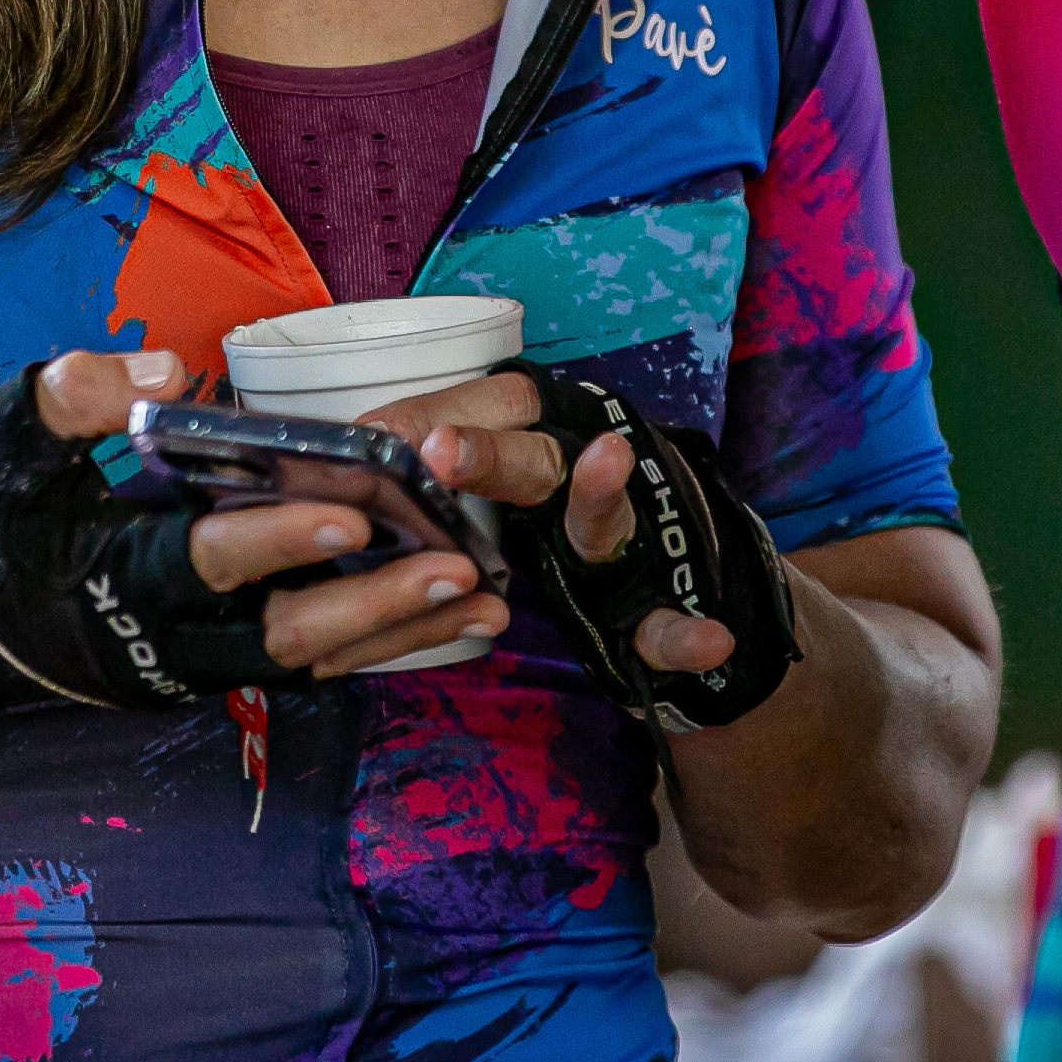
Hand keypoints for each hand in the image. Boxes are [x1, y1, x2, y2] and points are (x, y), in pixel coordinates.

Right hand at [29, 354, 509, 678]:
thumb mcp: (0, 437)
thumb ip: (77, 398)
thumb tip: (169, 375)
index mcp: (119, 577)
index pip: (212, 561)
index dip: (283, 539)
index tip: (358, 514)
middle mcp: (165, 641)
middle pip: (288, 636)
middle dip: (380, 606)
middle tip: (464, 570)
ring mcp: (189, 666)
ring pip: (310, 661)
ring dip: (399, 634)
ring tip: (488, 607)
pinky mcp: (205, 668)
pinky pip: (303, 664)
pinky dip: (373, 644)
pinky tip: (442, 619)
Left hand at [363, 371, 736, 679]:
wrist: (667, 581)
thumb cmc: (557, 522)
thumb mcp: (503, 486)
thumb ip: (441, 474)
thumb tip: (352, 448)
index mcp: (522, 457)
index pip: (469, 425)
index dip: (422, 421)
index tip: (372, 430)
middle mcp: (572, 484)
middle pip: (532, 461)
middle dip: (492, 454)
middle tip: (437, 450)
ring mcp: (623, 540)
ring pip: (606, 516)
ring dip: (602, 492)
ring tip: (611, 455)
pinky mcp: (659, 605)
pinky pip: (670, 624)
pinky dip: (687, 635)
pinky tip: (708, 639)